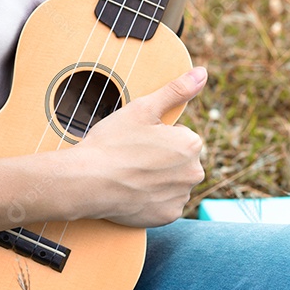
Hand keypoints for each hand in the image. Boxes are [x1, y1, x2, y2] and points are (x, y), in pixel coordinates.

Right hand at [71, 68, 206, 227]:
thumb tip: (202, 73)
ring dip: (157, 178)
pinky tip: (133, 191)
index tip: (137, 140)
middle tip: (132, 157)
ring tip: (130, 175)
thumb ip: (176, 90)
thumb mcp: (143, 108)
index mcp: (191, 143)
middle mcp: (194, 172)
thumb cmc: (112, 143)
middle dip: (161, 157)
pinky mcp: (168, 216)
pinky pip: (165, 204)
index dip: (157, 135)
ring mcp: (181, 197)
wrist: (87, 182)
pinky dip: (152, 199)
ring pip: (172, 182)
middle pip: (179, 159)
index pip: (180, 134)